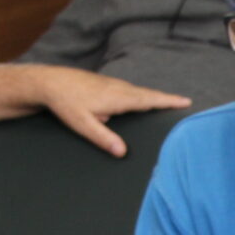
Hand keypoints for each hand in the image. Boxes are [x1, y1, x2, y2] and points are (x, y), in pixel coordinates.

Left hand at [30, 68, 187, 156]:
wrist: (49, 82)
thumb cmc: (65, 103)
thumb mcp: (83, 124)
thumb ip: (103, 138)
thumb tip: (122, 152)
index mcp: (117, 98)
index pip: (149, 100)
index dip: (168, 101)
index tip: (185, 102)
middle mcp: (118, 88)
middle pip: (148, 94)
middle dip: (165, 99)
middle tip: (184, 103)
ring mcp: (112, 84)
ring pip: (138, 91)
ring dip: (153, 96)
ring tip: (166, 103)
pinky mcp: (105, 84)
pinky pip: (129, 90)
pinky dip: (140, 95)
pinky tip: (138, 101)